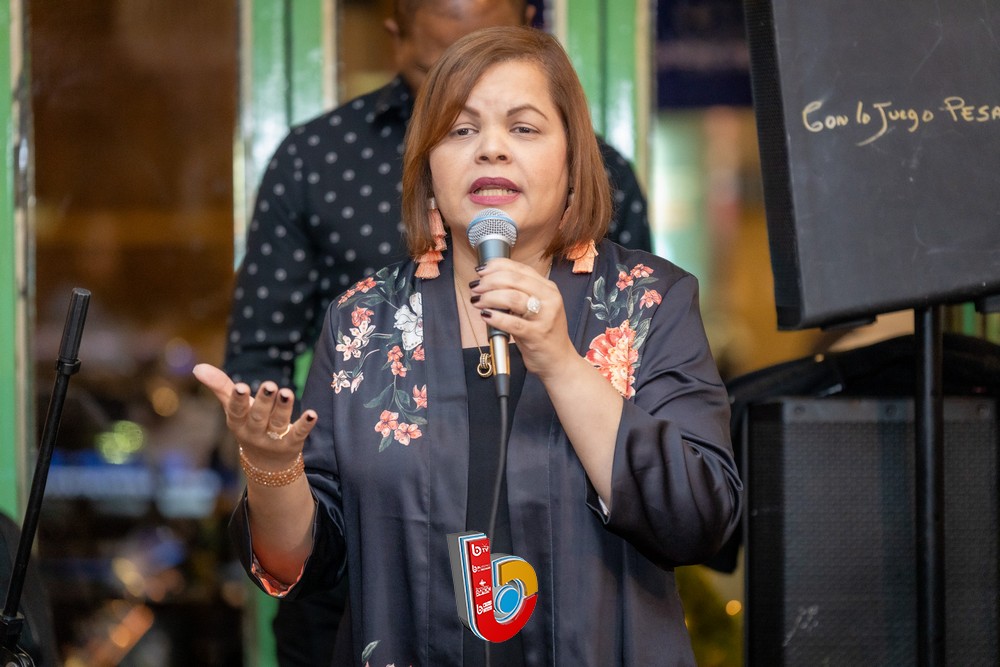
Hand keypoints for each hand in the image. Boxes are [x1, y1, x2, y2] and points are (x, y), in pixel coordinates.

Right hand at [192, 363, 316, 467]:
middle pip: (259, 416)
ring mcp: (272, 440)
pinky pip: (298, 434)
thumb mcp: (234, 408)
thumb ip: (220, 386)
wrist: (266, 463)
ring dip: (283, 408)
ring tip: (287, 392)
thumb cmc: (249, 424)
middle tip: (270, 385)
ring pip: (278, 423)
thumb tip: (198, 367)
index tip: (240, 386)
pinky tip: (312, 414)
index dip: (238, 399)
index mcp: (238, 422)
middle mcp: (254, 432)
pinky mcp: (291, 444)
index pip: (236, 410)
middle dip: (264, 401)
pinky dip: (305, 424)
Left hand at [468, 258, 577, 378]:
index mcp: (548, 288)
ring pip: (512, 298)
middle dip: (489, 281)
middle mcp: (549, 299)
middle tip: (476, 287)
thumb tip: (488, 281)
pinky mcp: (537, 335)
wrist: (559, 360)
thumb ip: (519, 293)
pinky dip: (496, 317)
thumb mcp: (536, 307)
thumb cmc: (543, 333)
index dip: (497, 266)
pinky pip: (512, 323)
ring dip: (489, 297)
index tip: (481, 270)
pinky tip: (485, 316)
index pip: (520, 268)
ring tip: (477, 301)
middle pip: (514, 280)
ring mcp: (544, 317)